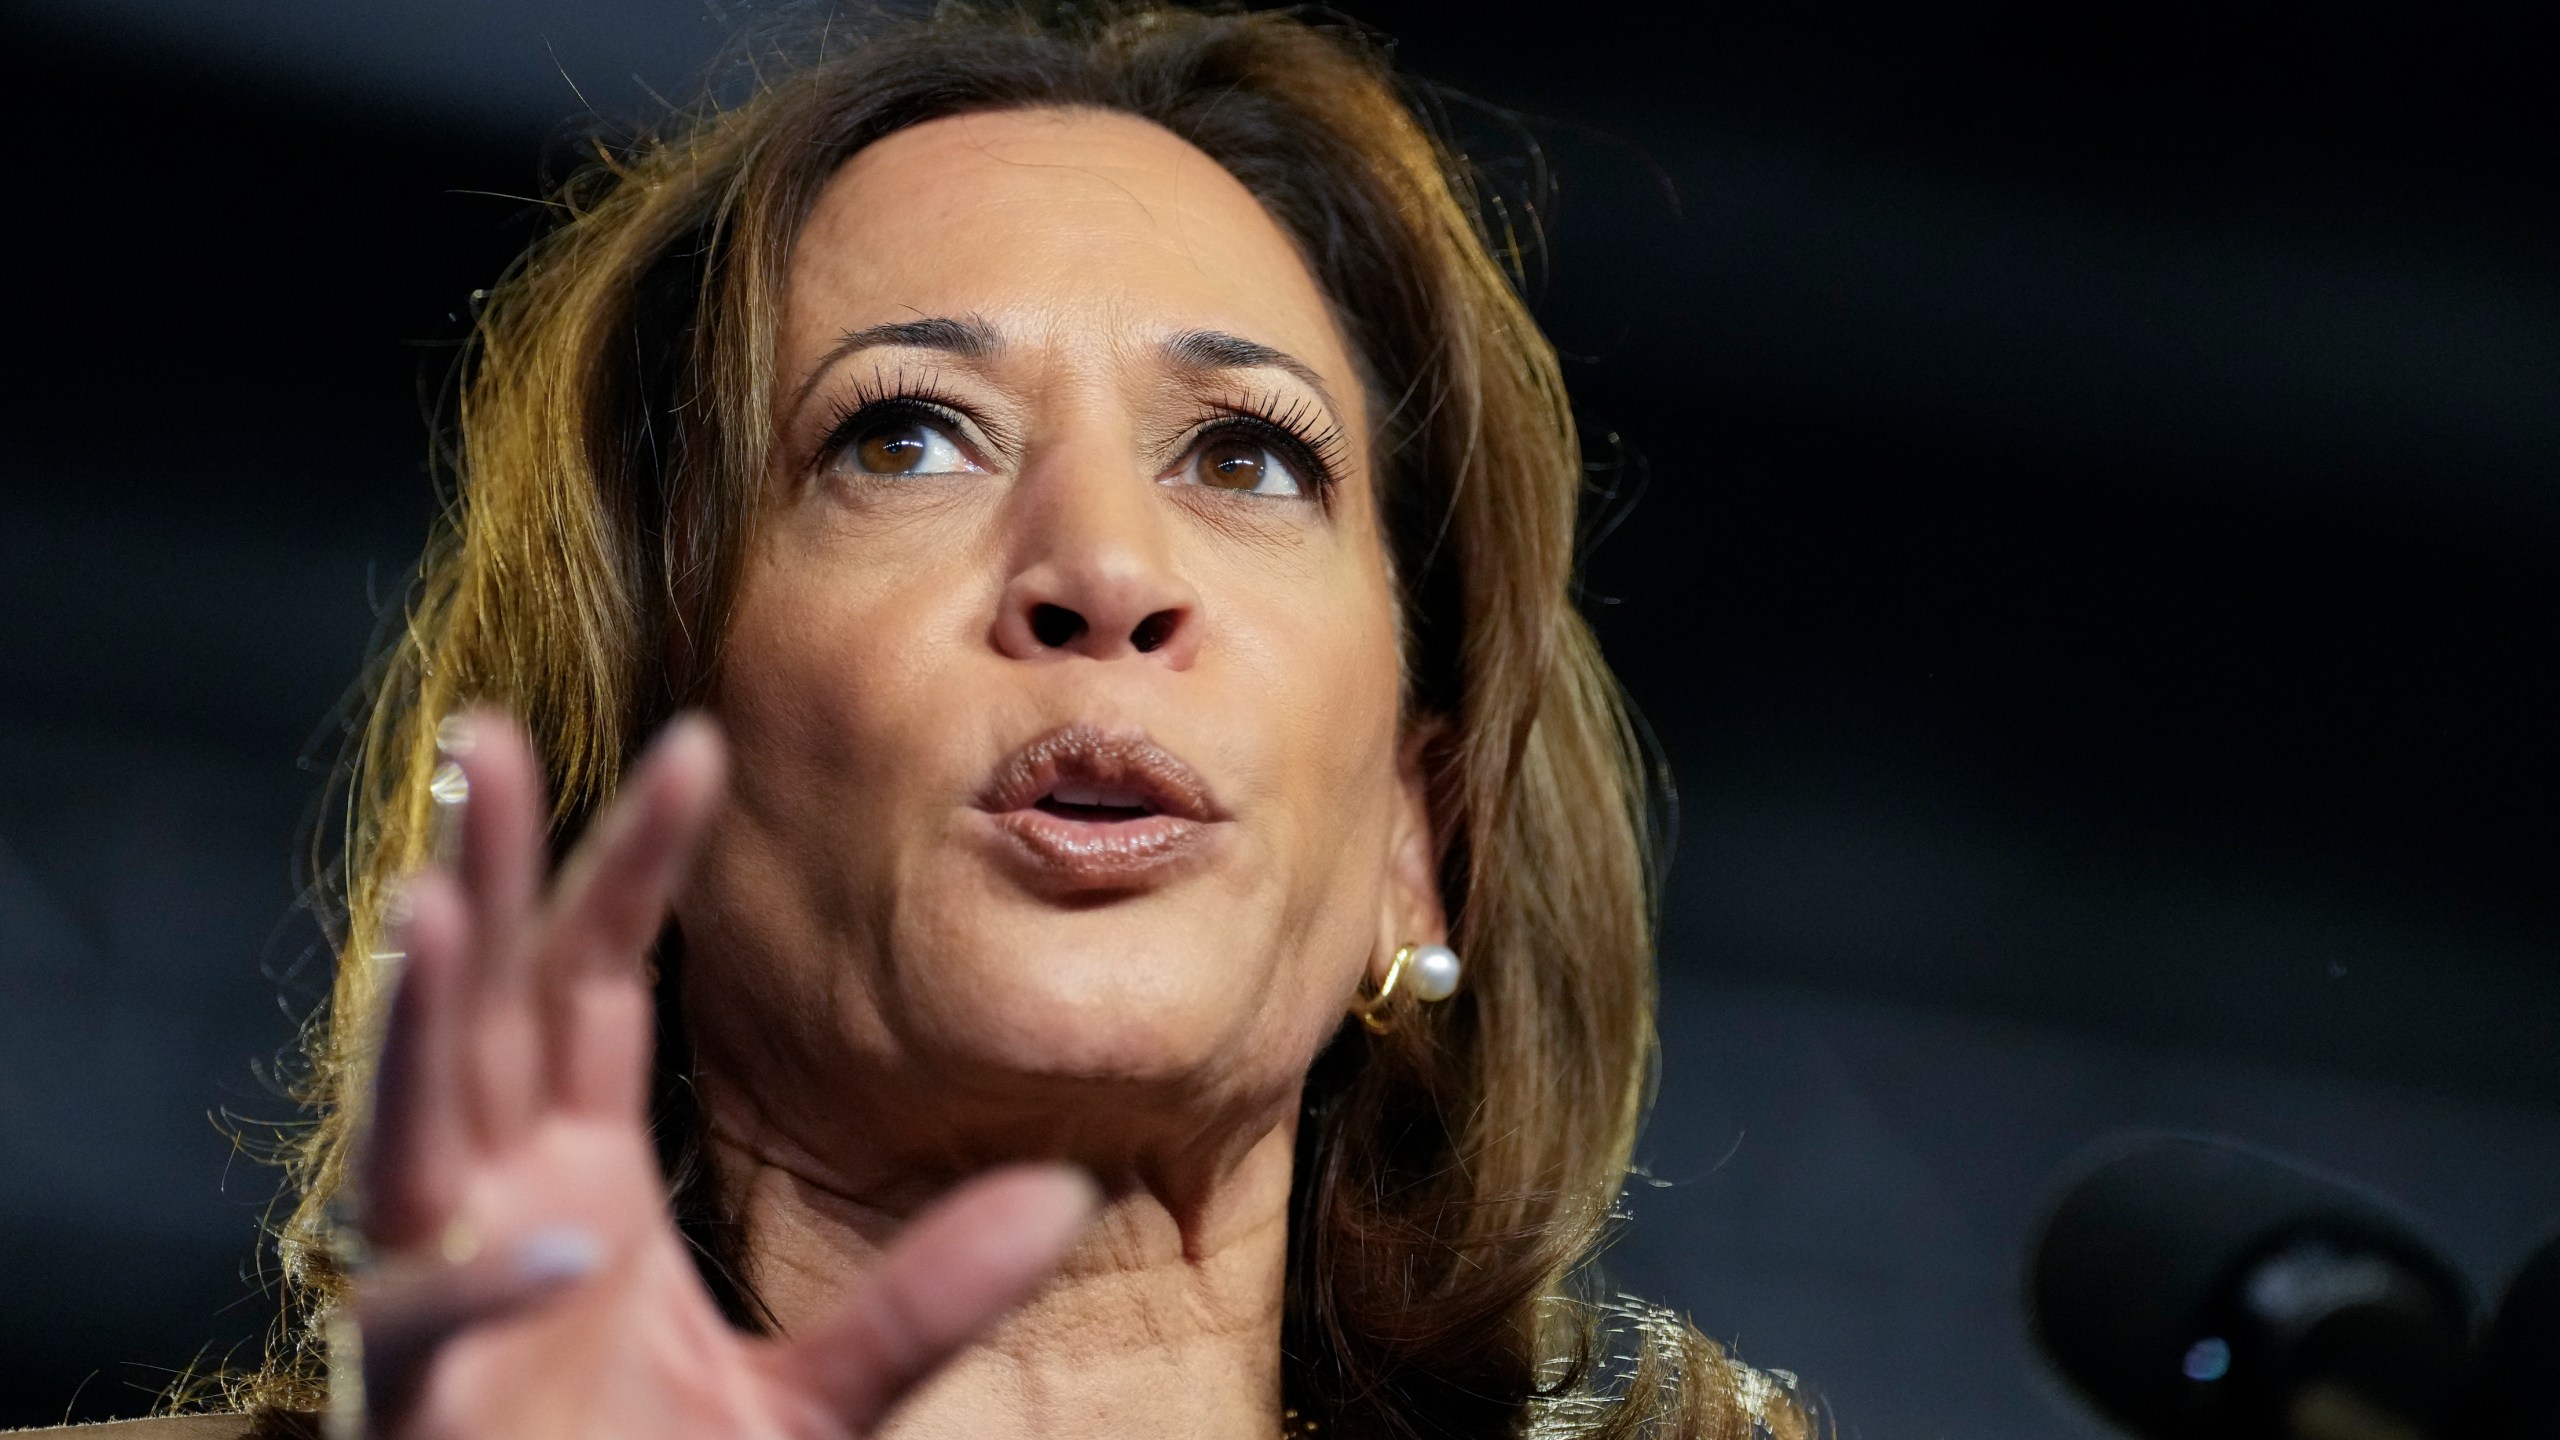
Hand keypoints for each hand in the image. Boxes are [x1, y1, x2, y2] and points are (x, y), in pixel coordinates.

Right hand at [353, 711, 1096, 1437]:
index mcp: (580, 1175)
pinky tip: (557, 1245)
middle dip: (490, 871)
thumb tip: (1067, 1192)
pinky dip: (485, 1281)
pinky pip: (433, 1317)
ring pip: (413, 1118)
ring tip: (432, 900)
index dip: (633, 864)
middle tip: (490, 731)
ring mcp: (445, 1283)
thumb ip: (930, 1296)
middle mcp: (499, 1199)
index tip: (697, 742)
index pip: (600, 982)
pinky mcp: (419, 1394)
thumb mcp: (823, 1398)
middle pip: (492, 1005)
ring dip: (421, 1014)